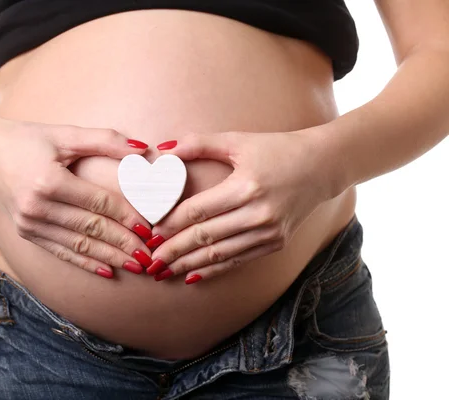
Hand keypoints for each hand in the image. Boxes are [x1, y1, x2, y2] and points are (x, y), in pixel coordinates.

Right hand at [0, 117, 154, 278]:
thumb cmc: (25, 139)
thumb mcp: (64, 134)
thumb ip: (104, 140)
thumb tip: (142, 148)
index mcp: (48, 182)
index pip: (98, 203)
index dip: (126, 216)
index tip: (149, 227)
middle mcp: (37, 207)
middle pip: (91, 229)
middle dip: (123, 242)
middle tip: (149, 254)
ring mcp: (29, 224)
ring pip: (79, 245)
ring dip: (109, 256)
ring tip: (135, 266)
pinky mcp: (26, 233)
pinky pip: (61, 251)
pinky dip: (85, 262)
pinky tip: (106, 269)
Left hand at [146, 130, 330, 282]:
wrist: (322, 166)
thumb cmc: (277, 149)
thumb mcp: (239, 141)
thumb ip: (200, 144)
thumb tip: (164, 150)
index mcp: (245, 187)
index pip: (198, 212)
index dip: (171, 224)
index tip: (150, 233)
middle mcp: (258, 214)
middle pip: (205, 238)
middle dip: (174, 251)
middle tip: (150, 261)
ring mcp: (269, 233)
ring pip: (220, 255)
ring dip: (189, 265)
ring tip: (164, 272)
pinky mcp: (275, 243)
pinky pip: (238, 261)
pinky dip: (214, 270)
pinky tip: (194, 275)